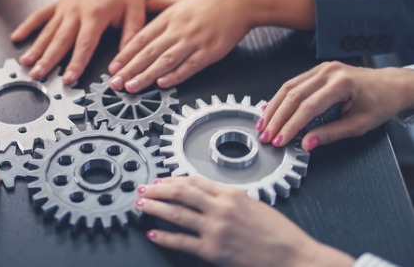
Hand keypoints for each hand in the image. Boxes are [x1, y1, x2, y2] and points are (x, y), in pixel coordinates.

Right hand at [11, 0, 170, 83]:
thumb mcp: (137, 13)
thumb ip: (130, 37)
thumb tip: (124, 61)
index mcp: (96, 13)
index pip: (84, 44)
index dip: (75, 63)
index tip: (68, 79)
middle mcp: (76, 10)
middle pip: (60, 40)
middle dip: (48, 60)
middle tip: (38, 76)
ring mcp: (65, 6)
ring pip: (47, 30)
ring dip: (35, 48)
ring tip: (26, 63)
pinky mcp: (60, 2)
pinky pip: (40, 15)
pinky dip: (27, 25)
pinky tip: (16, 38)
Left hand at [108, 0, 250, 92]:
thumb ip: (160, 3)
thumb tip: (143, 3)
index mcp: (169, 17)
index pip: (141, 38)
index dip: (125, 54)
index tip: (112, 68)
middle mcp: (178, 29)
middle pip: (148, 52)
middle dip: (129, 69)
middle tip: (114, 83)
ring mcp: (194, 40)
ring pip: (165, 61)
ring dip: (146, 75)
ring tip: (131, 87)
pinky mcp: (211, 51)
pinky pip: (190, 65)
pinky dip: (176, 75)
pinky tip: (163, 84)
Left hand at [135, 176, 353, 266]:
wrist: (293, 257)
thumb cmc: (278, 234)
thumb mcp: (254, 205)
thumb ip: (229, 198)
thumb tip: (206, 194)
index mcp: (232, 194)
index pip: (194, 180)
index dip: (173, 179)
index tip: (161, 180)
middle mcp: (221, 208)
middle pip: (180, 192)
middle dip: (158, 189)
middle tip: (143, 189)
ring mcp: (216, 229)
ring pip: (176, 213)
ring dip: (155, 207)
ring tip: (142, 205)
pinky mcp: (213, 250)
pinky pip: (181, 241)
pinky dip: (164, 236)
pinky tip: (153, 233)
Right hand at [256, 61, 413, 150]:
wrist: (391, 85)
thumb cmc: (380, 103)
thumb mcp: (360, 124)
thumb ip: (331, 134)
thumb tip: (306, 143)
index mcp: (342, 84)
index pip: (309, 107)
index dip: (291, 125)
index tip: (280, 140)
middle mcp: (329, 72)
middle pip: (293, 96)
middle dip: (276, 118)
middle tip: (265, 135)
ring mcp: (321, 68)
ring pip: (288, 87)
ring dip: (273, 108)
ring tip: (262, 125)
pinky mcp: (317, 70)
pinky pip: (293, 83)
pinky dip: (279, 99)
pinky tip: (270, 110)